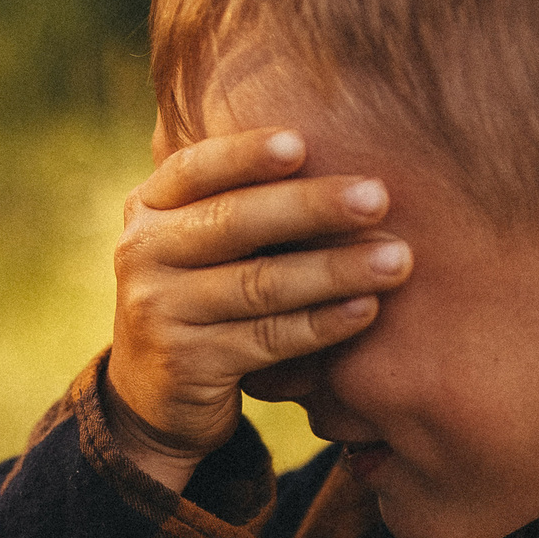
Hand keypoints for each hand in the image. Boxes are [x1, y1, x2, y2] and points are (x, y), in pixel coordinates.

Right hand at [107, 126, 409, 489]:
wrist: (156, 394)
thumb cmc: (206, 296)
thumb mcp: (201, 241)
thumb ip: (243, 200)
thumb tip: (346, 144)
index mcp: (150, 207)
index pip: (196, 168)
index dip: (246, 154)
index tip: (301, 143)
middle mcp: (142, 252)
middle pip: (234, 222)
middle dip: (312, 207)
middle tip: (378, 198)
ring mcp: (157, 310)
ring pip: (258, 284)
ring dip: (334, 271)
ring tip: (396, 260)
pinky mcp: (185, 364)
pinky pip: (267, 338)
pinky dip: (322, 324)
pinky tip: (366, 309)